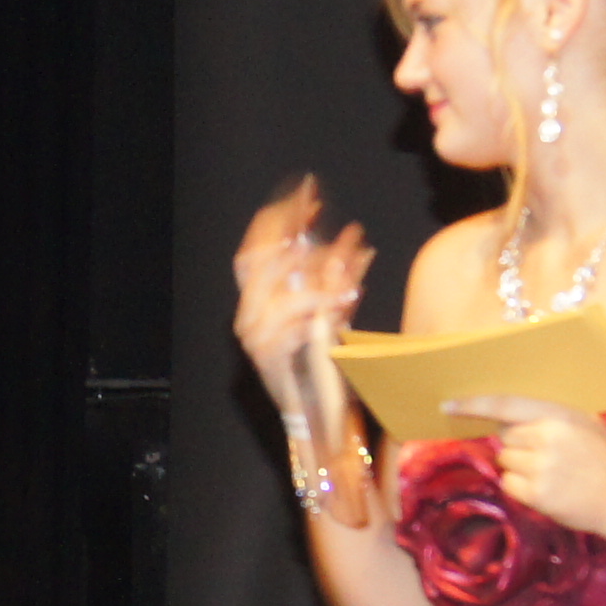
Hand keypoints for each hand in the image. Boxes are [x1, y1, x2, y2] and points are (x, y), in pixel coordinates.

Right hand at [230, 179, 374, 390]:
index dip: (279, 218)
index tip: (305, 193)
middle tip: (327, 217)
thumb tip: (354, 234)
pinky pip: (294, 326)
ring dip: (323, 282)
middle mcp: (250, 314)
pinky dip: (323, 310)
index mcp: (259, 299)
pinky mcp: (269, 357)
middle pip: (261, 262)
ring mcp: (256, 336)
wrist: (317, 413)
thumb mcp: (337, 307)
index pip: (256, 248)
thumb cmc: (324, 360)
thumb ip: (341, 273)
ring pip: (285, 294)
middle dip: (296, 235)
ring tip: (355, 278)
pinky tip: (347, 299)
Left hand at [481, 395, 605, 549]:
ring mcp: (541, 467)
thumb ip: (550, 418)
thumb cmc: (605, 460)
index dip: (474, 405)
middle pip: (505, 437)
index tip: (448, 405)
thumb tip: (506, 418)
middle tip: (546, 457)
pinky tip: (547, 489)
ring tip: (551, 474)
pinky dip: (520, 488)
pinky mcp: (536, 493)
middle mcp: (548, 437)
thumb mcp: (585, 424)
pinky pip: (508, 484)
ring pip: (505, 461)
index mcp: (559, 416)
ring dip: (519, 468)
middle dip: (518, 446)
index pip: (505, 405)